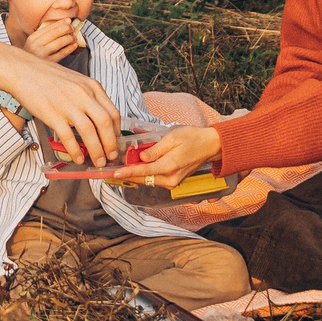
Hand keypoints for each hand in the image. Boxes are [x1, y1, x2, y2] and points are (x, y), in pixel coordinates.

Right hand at [3, 54, 123, 165]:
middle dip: (110, 144)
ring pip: (89, 132)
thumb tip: (97, 120)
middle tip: (111, 157)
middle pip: (105, 123)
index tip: (116, 142)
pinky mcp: (52, 114)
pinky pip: (68, 137)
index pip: (113, 112)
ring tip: (98, 161)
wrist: (23, 70)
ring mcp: (67, 104)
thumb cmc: (48, 76)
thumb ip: (88, 97)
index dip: (117, 131)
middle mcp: (83, 94)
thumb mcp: (76, 81)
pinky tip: (78, 158)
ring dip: (96, 150)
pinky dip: (75, 151)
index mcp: (91, 86)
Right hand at [23, 15, 81, 61]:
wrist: (27, 72)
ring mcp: (42, 55)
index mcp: (32, 38)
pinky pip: (62, 53)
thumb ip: (43, 36)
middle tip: (72, 28)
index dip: (59, 23)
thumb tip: (62, 26)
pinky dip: (69, 48)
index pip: (48, 27)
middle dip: (66, 28)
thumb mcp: (33, 45)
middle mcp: (35, 45)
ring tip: (74, 38)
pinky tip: (74, 45)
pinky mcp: (49, 63)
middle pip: (54, 33)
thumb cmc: (33, 56)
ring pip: (59, 42)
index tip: (68, 20)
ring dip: (69, 38)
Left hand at [107, 123, 223, 187]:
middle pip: (143, 179)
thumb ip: (155, 149)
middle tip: (112, 169)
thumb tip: (141, 157)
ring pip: (148, 180)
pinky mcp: (172, 182)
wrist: (209, 146)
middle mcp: (170, 179)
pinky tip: (138, 166)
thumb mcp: (172, 137)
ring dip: (136, 174)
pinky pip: (154, 179)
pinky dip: (145, 174)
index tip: (115, 173)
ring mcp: (172, 182)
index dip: (128, 172)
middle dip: (128, 174)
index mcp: (169, 167)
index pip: (144, 171)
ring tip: (123, 166)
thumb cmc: (192, 137)